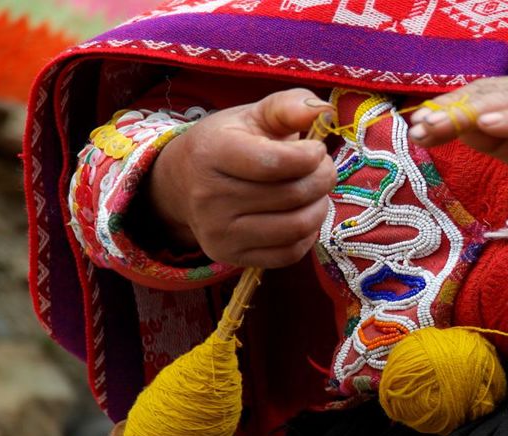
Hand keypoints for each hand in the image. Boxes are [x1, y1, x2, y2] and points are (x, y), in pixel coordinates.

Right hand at [148, 89, 335, 267]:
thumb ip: (289, 107)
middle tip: (324, 169)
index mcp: (213, 152)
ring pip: (296, 227)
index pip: (275, 162)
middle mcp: (209, 197)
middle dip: (323, 179)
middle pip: (292, 195)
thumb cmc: (228, 142)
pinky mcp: (230, 257)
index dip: (311, 156)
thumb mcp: (253, 115)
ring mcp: (219, 232)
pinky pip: (289, 254)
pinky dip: (308, 234)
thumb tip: (325, 110)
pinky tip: (302, 214)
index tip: (316, 149)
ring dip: (320, 207)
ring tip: (316, 191)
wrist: (183, 183)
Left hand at [408, 76, 507, 222]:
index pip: (487, 94)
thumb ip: (496, 139)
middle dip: (453, 110)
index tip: (419, 128)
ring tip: (439, 127)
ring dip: (473, 113)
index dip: (452, 108)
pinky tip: (485, 125)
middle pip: (494, 92)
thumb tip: (456, 129)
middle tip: (419, 127)